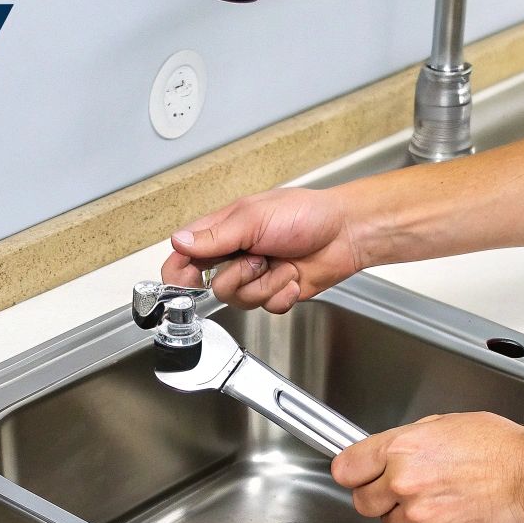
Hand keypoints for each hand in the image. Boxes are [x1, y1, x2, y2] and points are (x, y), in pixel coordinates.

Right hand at [161, 187, 371, 312]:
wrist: (345, 233)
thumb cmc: (306, 214)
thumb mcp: (253, 219)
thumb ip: (214, 236)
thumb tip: (179, 242)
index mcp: (224, 231)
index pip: (185, 256)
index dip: (178, 272)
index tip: (182, 282)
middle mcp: (236, 255)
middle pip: (211, 286)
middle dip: (237, 276)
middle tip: (257, 259)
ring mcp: (256, 276)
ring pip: (238, 300)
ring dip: (265, 284)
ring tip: (282, 265)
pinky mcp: (274, 293)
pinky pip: (265, 308)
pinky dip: (282, 294)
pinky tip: (293, 277)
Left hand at [331, 413, 523, 522]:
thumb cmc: (495, 447)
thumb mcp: (442, 425)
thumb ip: (405, 441)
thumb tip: (382, 454)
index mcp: (401, 449)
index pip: (346, 469)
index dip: (352, 472)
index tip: (357, 474)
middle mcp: (404, 482)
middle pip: (363, 501)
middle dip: (378, 495)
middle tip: (401, 487)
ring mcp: (418, 514)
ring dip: (403, 513)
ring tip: (435, 497)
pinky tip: (446, 512)